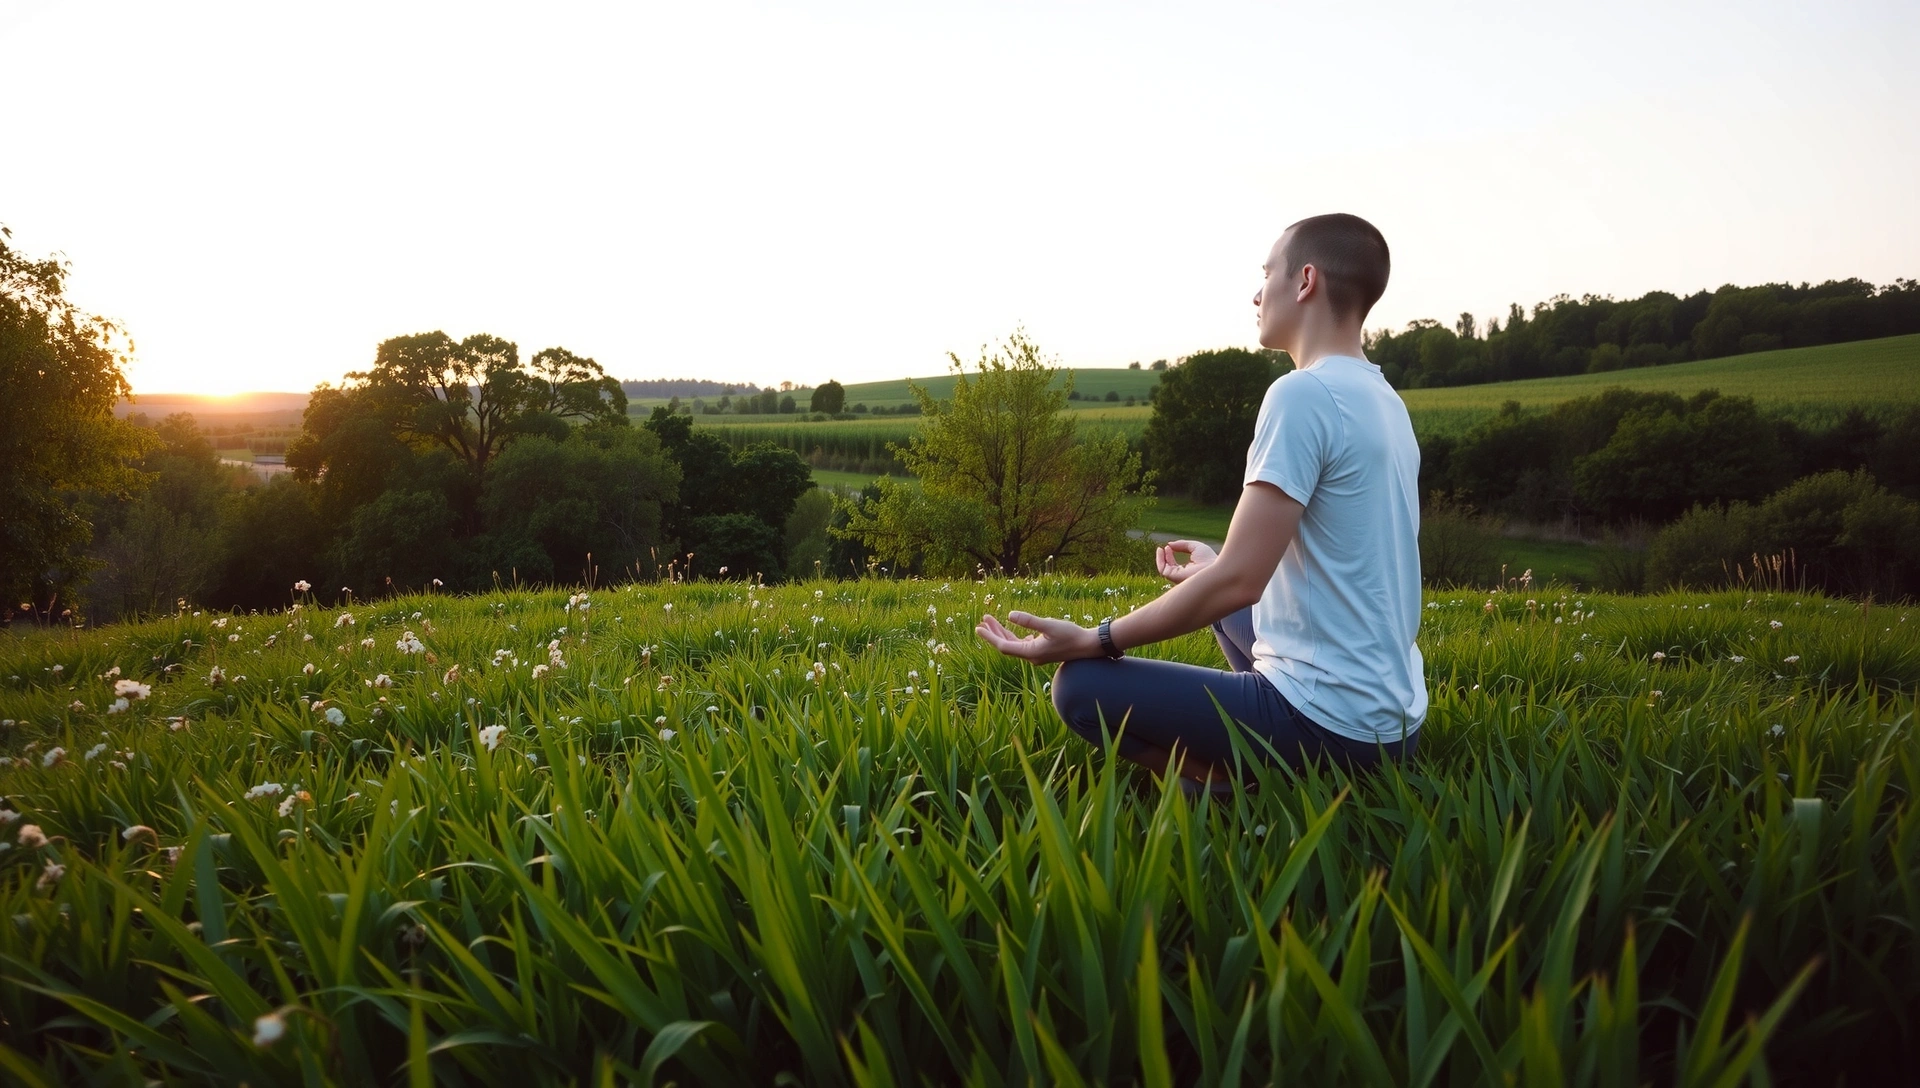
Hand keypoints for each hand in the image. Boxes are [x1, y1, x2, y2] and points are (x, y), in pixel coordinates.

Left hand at [974, 611, 1101, 663]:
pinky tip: (1012, 628)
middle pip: (1006, 645)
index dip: (990, 637)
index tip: (978, 628)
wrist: (1089, 646)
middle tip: (983, 619)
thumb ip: (1029, 621)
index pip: (1004, 645)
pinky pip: (1023, 644)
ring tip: (992, 620)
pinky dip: (1014, 635)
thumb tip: (1010, 615)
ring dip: (1003, 632)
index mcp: (1031, 652)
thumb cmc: (1071, 635)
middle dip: (994, 632)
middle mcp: (1031, 656)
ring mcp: (1036, 655)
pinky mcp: (1042, 651)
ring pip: (1014, 644)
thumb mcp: (1049, 625)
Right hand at [1155, 540, 1217, 583]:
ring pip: (1164, 570)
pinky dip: (1160, 561)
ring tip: (1161, 548)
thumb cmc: (1209, 558)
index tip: (1169, 546)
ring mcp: (1179, 578)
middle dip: (1164, 559)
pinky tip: (1162, 550)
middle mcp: (1183, 576)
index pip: (1175, 565)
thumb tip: (1169, 544)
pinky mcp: (1175, 577)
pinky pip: (1163, 570)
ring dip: (1161, 559)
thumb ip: (1183, 545)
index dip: (1170, 555)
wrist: (1213, 566)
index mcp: (1189, 571)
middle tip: (1164, 548)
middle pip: (1169, 568)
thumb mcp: (1195, 547)